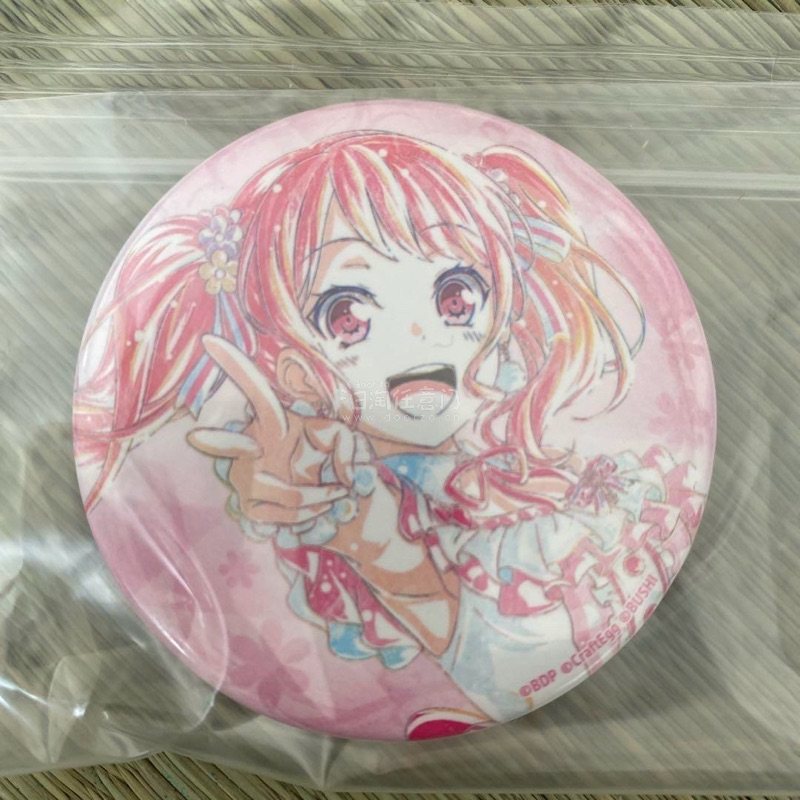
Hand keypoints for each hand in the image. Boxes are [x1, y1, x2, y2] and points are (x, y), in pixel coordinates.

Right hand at [187, 335, 360, 525]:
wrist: (325, 490)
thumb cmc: (325, 452)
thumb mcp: (342, 437)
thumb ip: (349, 448)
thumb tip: (343, 477)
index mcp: (271, 421)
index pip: (254, 392)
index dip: (235, 367)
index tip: (211, 340)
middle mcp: (249, 446)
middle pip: (228, 444)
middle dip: (219, 439)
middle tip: (207, 435)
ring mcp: (244, 478)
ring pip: (287, 495)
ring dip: (321, 498)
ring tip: (341, 494)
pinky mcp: (249, 508)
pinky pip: (283, 517)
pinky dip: (312, 516)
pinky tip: (327, 509)